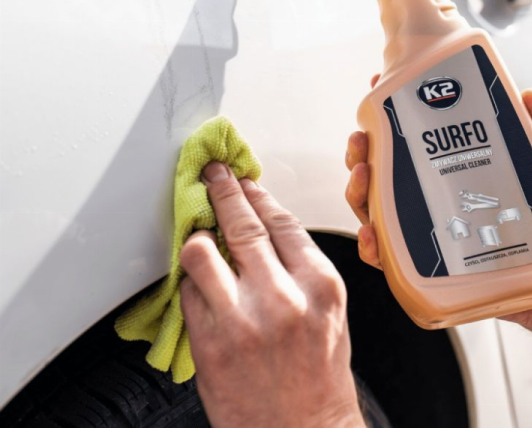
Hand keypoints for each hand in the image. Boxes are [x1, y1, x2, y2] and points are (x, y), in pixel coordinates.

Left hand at [180, 162, 364, 427]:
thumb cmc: (318, 372)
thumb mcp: (327, 310)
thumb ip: (299, 265)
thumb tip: (264, 224)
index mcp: (320, 284)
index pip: (282, 221)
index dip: (258, 195)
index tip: (245, 181)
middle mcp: (283, 297)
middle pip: (243, 224)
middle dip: (223, 191)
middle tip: (212, 175)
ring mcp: (243, 320)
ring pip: (201, 251)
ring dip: (196, 236)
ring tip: (198, 234)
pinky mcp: (210, 344)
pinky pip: (187, 293)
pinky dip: (189, 280)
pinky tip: (197, 279)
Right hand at [346, 81, 531, 363]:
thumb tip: (528, 95)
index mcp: (437, 174)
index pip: (401, 142)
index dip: (383, 114)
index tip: (374, 84)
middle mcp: (418, 200)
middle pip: (375, 173)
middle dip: (359, 152)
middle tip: (361, 138)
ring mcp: (415, 231)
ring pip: (370, 207)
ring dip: (357, 190)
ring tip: (362, 174)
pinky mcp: (418, 267)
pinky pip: (385, 256)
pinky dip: (371, 245)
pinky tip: (370, 233)